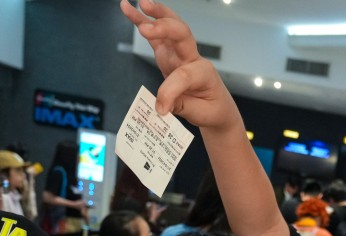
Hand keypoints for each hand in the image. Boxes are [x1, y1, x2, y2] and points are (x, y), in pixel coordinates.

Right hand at [119, 1, 239, 128]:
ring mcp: (179, 53)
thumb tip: (161, 103)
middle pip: (182, 35)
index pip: (184, 76)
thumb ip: (182, 106)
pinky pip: (154, 35)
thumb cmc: (210, 109)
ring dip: (156, 14)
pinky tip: (129, 9)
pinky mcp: (167, 53)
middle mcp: (192, 58)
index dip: (169, 92)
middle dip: (165, 28)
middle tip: (147, 28)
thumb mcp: (201, 114)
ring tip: (141, 3)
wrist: (216, 106)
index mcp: (204, 73)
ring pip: (170, 28)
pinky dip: (141, 21)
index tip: (161, 109)